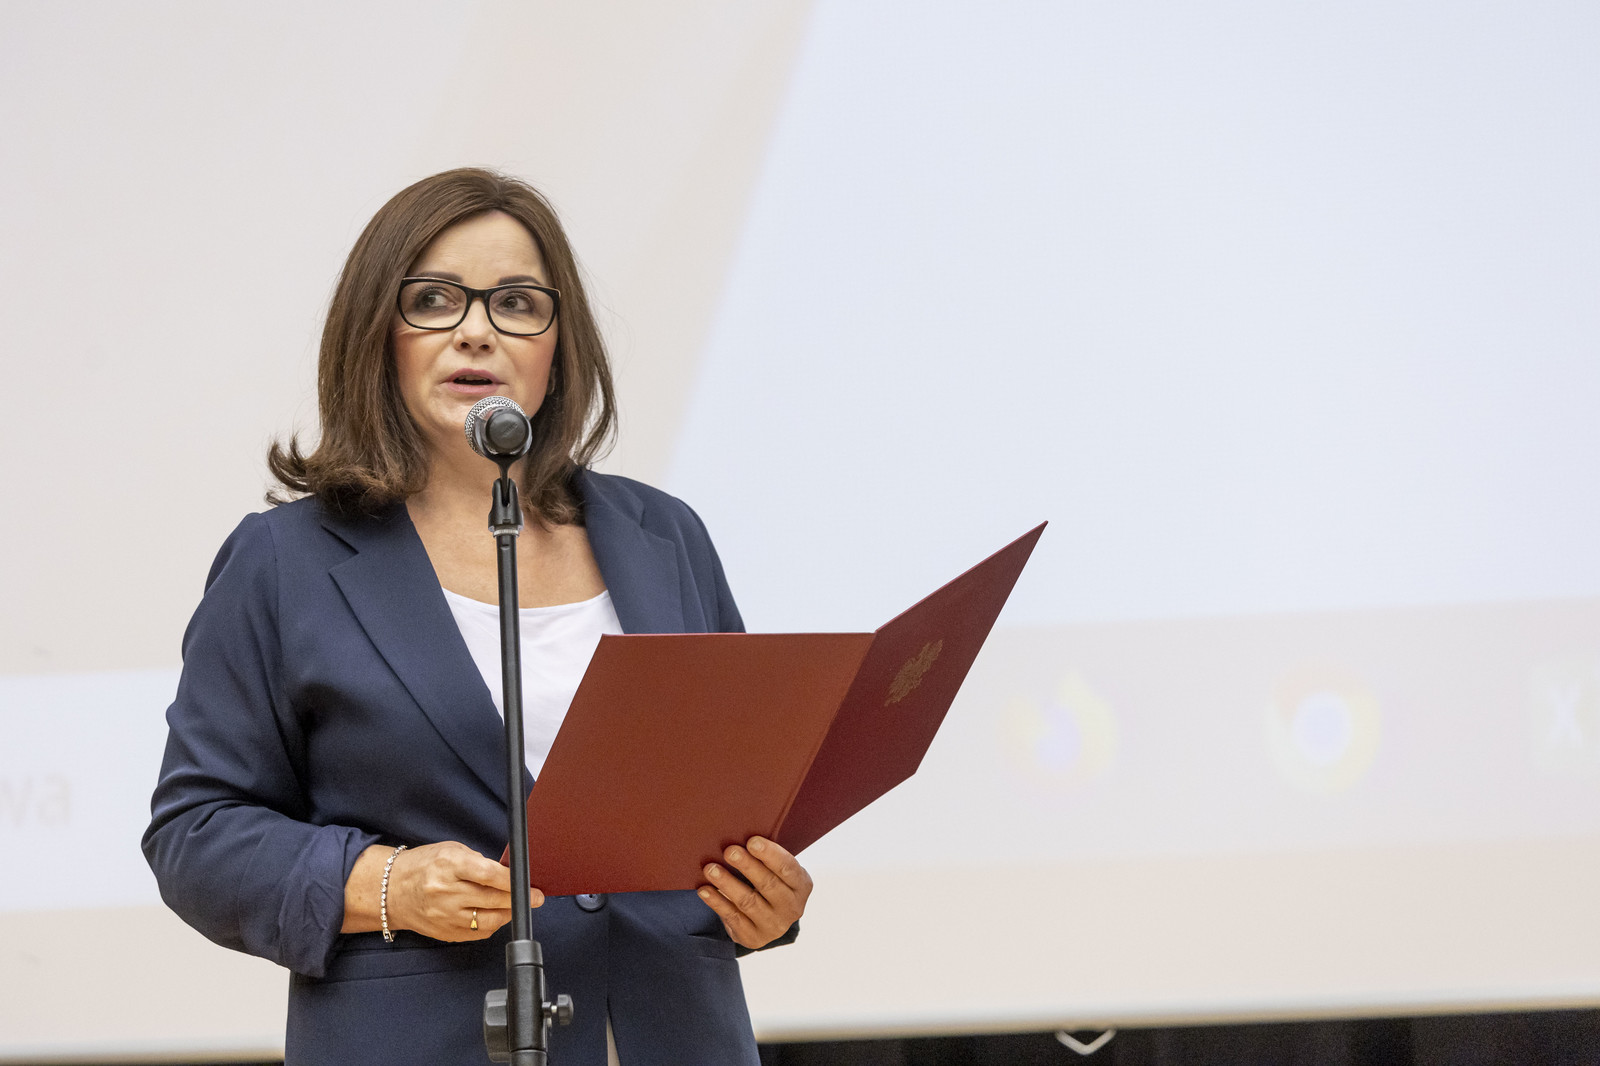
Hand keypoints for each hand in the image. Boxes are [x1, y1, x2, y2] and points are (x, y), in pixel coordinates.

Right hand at [353, 841, 543, 942]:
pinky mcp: (444, 933)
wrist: (390, 890)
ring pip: (488, 921)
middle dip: (518, 899)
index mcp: (448, 866)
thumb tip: (508, 874)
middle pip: (492, 900)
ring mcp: (444, 916)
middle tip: (535, 897)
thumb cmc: (423, 865)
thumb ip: (479, 861)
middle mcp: (445, 892)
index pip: (489, 875)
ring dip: (507, 914)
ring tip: (515, 906)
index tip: (529, 884)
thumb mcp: (450, 850)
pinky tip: (497, 916)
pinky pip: (477, 934)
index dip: (513, 881)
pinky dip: (492, 926)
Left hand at [698, 836, 811, 949]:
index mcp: (801, 885)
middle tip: (729, 851)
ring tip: (710, 869)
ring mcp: (774, 926)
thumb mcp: (776, 871)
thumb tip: (738, 834)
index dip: (770, 854)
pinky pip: (733, 918)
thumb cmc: (768, 881)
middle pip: (768, 885)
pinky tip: (704, 890)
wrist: (765, 918)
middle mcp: (792, 908)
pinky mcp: (754, 938)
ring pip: (748, 902)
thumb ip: (766, 857)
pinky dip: (717, 902)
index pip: (788, 868)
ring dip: (727, 884)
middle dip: (747, 866)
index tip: (752, 841)